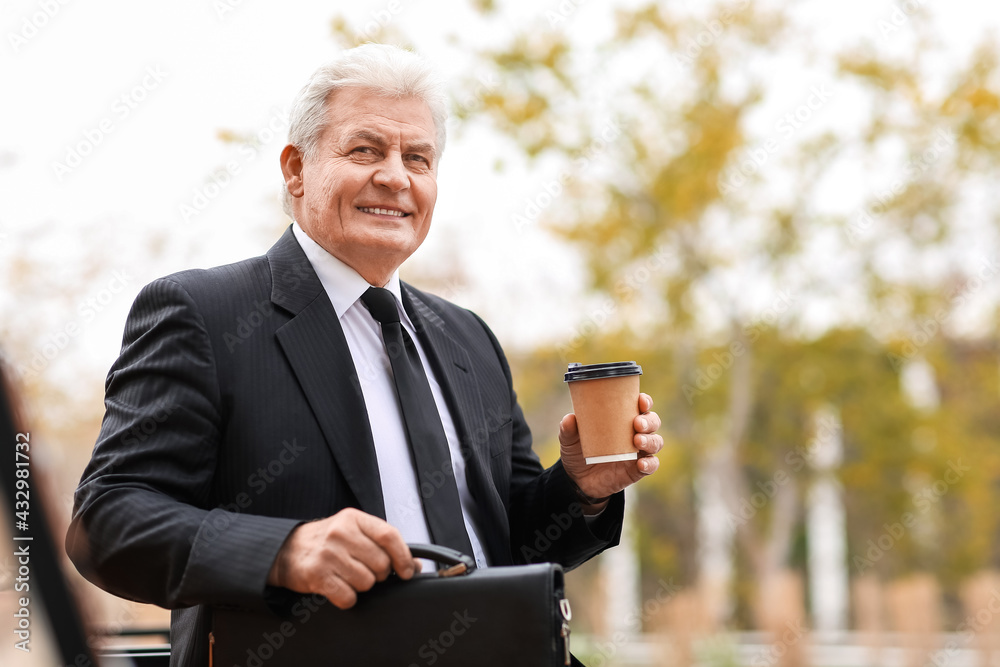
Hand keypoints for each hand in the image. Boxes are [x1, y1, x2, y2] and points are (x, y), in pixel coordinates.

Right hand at [267, 508, 420, 608]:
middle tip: (365, 570)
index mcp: (354, 518)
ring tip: (347, 576)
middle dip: (379, 574)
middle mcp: (341, 533)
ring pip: (366, 583)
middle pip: (381, 564)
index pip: (389, 536)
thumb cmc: (325, 540)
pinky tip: (338, 587)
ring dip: (361, 586)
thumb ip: (382, 543)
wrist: (286, 549)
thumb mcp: (353, 531)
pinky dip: (347, 598)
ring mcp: (328, 554)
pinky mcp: (317, 575)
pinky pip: (348, 597)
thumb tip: (415, 565)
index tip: (408, 570)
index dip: (404, 557)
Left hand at [559, 393, 662, 507]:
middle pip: (653, 421)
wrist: (577, 479)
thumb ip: (568, 429)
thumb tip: (570, 418)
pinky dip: (650, 464)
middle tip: (637, 423)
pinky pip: (652, 465)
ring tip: (637, 441)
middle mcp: (634, 432)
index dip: (645, 401)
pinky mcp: (637, 470)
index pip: (640, 405)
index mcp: (621, 419)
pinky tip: (641, 464)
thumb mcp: (569, 439)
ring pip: (656, 442)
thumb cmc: (578, 451)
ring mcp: (638, 452)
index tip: (641, 400)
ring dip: (650, 440)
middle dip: (649, 421)